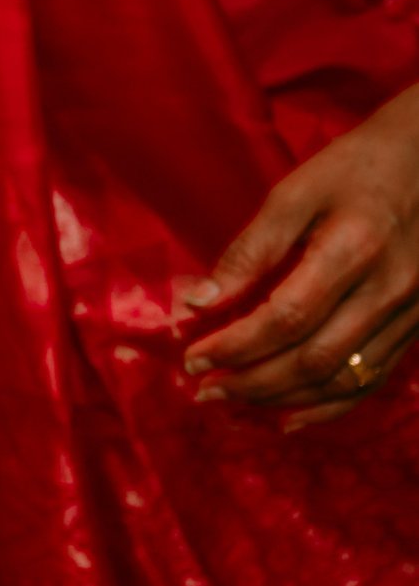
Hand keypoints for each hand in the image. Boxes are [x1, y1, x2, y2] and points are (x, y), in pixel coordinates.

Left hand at [183, 89, 418, 429]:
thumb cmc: (354, 168)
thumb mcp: (294, 193)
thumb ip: (249, 251)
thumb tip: (197, 301)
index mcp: (353, 250)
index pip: (285, 318)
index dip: (234, 345)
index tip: (190, 357)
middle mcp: (389, 289)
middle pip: (313, 358)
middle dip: (251, 382)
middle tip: (203, 389)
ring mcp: (411, 312)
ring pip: (343, 377)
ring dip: (283, 398)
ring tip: (233, 399)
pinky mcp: (418, 323)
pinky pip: (373, 378)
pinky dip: (330, 405)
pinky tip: (290, 417)